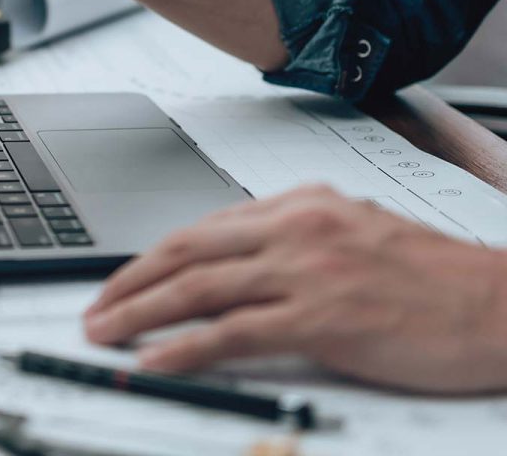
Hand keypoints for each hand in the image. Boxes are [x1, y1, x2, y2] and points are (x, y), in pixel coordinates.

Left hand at [83, 185, 506, 391]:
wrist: (496, 302)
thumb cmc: (430, 273)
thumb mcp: (353, 229)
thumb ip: (293, 236)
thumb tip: (238, 257)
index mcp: (298, 204)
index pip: (203, 228)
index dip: (154, 256)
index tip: (125, 278)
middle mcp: (293, 227)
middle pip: (186, 250)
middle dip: (130, 280)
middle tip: (96, 305)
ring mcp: (304, 269)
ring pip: (198, 287)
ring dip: (140, 311)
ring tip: (106, 331)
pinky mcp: (320, 316)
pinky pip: (233, 331)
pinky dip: (184, 347)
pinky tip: (155, 358)